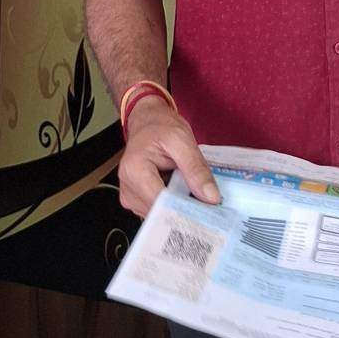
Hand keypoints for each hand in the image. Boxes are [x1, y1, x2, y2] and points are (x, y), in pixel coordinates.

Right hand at [116, 98, 220, 217]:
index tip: (210, 212)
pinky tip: (184, 196)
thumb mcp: (182, 139)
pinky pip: (158, 211)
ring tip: (195, 196)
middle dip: (185, 212)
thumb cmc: (160, 127)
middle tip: (209, 206)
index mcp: (134, 170)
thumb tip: (211, 197)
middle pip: (160, 213)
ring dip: (180, 209)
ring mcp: (130, 197)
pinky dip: (173, 206)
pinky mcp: (136, 201)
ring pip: (161, 216)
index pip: (161, 203)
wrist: (147, 121)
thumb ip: (195, 168)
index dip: (186, 210)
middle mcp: (127, 188)